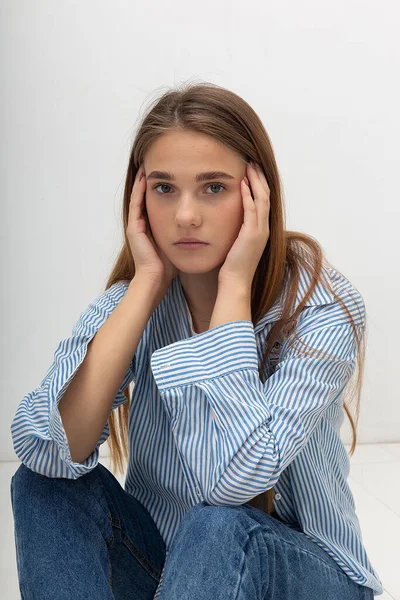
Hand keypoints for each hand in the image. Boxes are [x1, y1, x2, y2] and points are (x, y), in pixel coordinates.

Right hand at [126, 165, 177, 286]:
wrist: (156, 279)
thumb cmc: (170, 266)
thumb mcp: (180, 243)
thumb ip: (187, 233)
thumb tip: (203, 222)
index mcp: (152, 227)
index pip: (157, 202)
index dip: (164, 187)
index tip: (171, 173)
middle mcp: (141, 224)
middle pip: (147, 197)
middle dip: (153, 181)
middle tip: (157, 163)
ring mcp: (135, 225)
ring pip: (138, 196)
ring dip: (143, 180)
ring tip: (149, 163)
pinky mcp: (133, 227)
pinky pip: (136, 203)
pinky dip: (139, 189)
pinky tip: (145, 176)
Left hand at [218, 161, 270, 288]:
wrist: (236, 281)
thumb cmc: (233, 265)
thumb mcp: (237, 243)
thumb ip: (238, 229)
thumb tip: (231, 219)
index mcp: (262, 229)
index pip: (264, 200)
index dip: (259, 184)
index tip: (251, 170)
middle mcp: (265, 228)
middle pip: (266, 195)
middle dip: (259, 177)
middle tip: (252, 161)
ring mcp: (260, 231)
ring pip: (262, 199)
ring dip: (255, 181)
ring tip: (249, 166)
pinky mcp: (252, 234)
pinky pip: (252, 209)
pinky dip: (248, 195)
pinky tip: (242, 183)